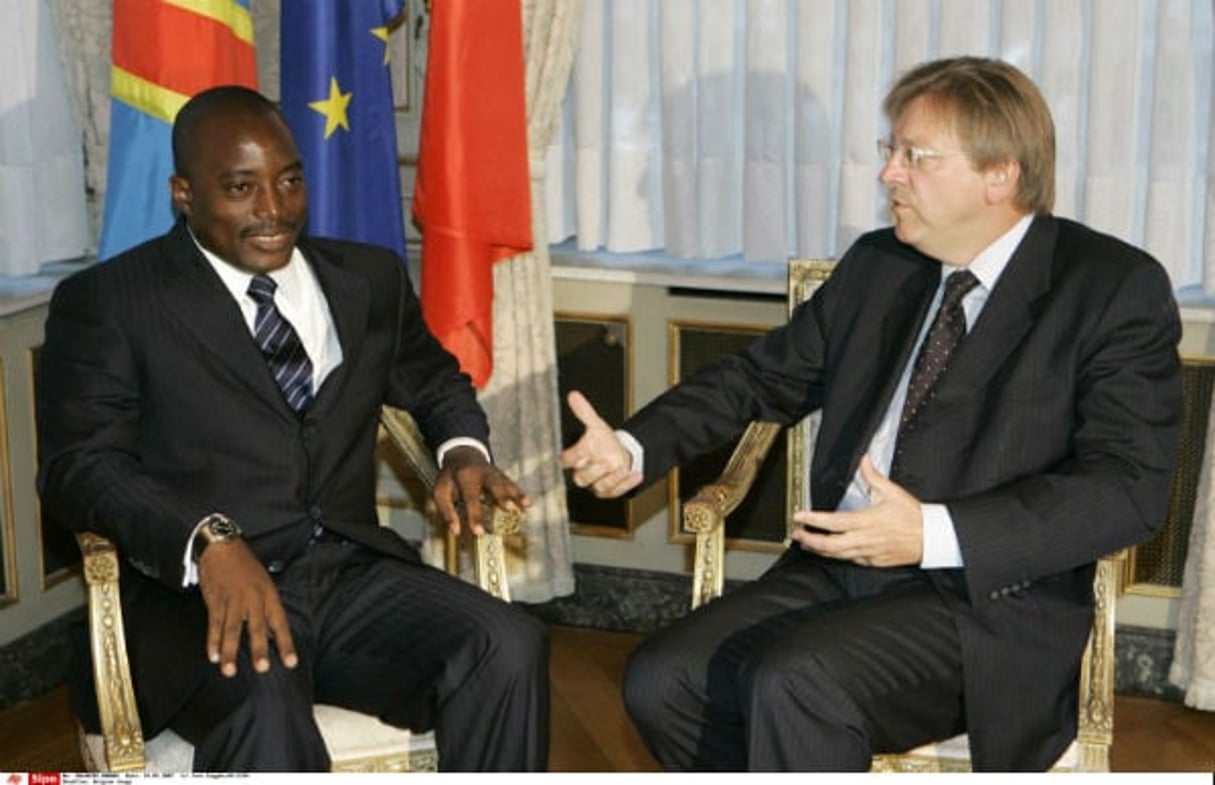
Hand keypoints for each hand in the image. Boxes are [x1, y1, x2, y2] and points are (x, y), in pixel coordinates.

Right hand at [197, 539, 296, 677]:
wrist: (222, 547)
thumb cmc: (245, 567)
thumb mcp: (264, 584)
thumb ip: (267, 611)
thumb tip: (272, 636)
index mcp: (269, 595)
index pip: (280, 623)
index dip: (286, 644)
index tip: (291, 662)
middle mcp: (253, 598)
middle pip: (257, 628)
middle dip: (259, 649)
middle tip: (262, 668)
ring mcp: (233, 600)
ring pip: (232, 629)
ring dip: (230, 652)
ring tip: (229, 671)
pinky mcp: (215, 600)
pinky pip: (215, 623)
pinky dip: (213, 641)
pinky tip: (213, 656)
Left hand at [433, 445, 530, 535]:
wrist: (462, 454)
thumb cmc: (451, 478)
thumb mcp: (441, 491)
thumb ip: (447, 511)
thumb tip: (456, 531)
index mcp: (464, 476)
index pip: (470, 497)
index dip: (475, 515)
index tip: (479, 532)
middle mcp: (482, 473)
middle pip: (493, 484)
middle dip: (502, 496)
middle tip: (510, 508)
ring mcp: (494, 473)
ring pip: (506, 483)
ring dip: (517, 494)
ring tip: (526, 504)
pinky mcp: (502, 476)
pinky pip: (512, 484)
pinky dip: (520, 493)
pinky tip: (529, 503)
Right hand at [559, 390, 641, 497]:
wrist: (618, 454)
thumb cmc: (603, 442)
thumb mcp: (596, 425)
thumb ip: (584, 412)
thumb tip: (573, 394)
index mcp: (578, 457)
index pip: (566, 461)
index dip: (570, 458)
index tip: (582, 452)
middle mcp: (585, 473)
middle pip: (582, 479)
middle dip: (594, 472)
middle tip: (607, 462)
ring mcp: (597, 484)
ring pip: (601, 487)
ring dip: (613, 479)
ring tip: (624, 468)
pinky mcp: (610, 491)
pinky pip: (617, 491)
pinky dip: (628, 484)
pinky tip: (637, 474)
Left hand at [789, 456, 923, 566]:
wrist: (931, 538)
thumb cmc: (913, 516)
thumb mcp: (892, 492)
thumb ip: (873, 476)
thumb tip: (864, 461)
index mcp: (866, 520)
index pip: (832, 522)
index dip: (813, 520)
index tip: (799, 516)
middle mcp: (864, 538)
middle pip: (829, 544)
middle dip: (809, 540)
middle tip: (796, 534)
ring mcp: (867, 552)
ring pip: (837, 555)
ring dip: (819, 550)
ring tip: (806, 543)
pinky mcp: (873, 561)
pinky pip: (850, 560)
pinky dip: (837, 556)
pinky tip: (829, 552)